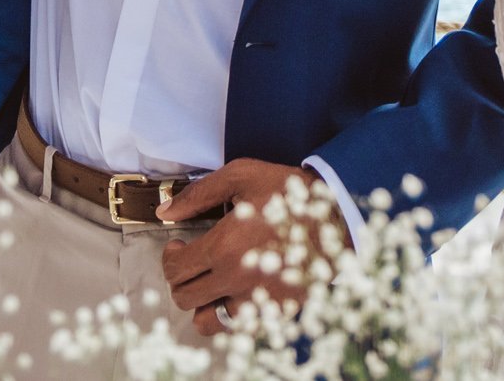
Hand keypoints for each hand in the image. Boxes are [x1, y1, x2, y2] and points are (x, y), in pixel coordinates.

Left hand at [158, 160, 343, 336]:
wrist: (339, 214)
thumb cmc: (289, 192)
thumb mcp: (242, 176)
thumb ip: (199, 194)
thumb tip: (165, 211)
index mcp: (225, 246)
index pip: (175, 269)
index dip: (170, 257)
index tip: (180, 245)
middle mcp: (237, 279)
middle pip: (185, 298)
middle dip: (181, 279)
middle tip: (192, 262)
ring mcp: (258, 299)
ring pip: (208, 322)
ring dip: (202, 304)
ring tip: (212, 282)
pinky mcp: (277, 310)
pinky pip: (240, 327)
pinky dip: (231, 314)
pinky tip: (238, 291)